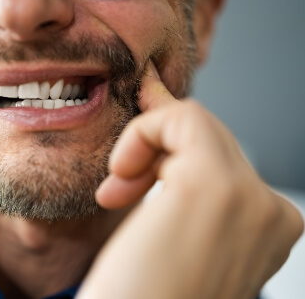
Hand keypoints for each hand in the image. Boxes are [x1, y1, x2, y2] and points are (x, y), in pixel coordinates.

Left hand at [77, 61, 303, 298]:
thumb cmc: (140, 295)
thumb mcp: (170, 230)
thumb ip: (177, 175)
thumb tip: (159, 108)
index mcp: (266, 228)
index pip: (223, 157)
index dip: (177, 141)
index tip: (148, 135)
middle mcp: (270, 212)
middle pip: (208, 140)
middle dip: (154, 152)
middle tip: (118, 189)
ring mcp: (249, 199)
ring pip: (194, 124)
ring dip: (144, 148)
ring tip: (118, 191)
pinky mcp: (213, 185)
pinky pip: (181, 120)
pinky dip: (142, 136)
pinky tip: (121, 178)